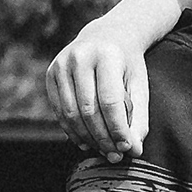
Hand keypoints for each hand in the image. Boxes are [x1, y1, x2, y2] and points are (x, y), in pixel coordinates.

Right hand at [47, 3, 174, 154]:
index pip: (110, 101)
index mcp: (107, 56)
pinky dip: (72, 130)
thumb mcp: (139, 87)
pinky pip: (60, 110)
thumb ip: (139, 119)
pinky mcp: (51, 73)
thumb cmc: (127, 65)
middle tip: (115, 155)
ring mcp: (61, 64)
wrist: (107, 35)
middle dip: (103, 138)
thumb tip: (133, 150)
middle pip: (89, 110)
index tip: (127, 148)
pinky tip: (86, 141)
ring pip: (71, 113)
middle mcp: (80, 57)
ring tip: (103, 150)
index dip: (118, 129)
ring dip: (87, 138)